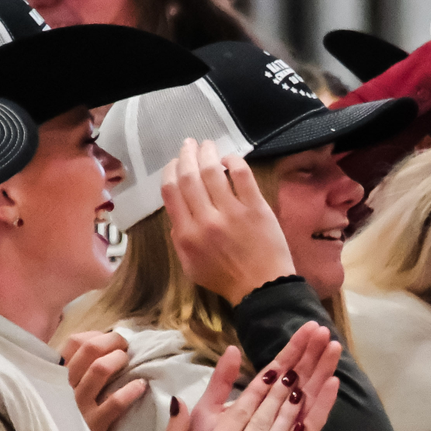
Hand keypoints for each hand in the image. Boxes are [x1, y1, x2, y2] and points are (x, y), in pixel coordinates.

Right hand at [66, 329, 147, 430]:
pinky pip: (115, 402)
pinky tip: (140, 386)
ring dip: (120, 360)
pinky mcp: (92, 426)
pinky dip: (131, 390)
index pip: (74, 342)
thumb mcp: (60, 391)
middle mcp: (62, 387)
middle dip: (114, 342)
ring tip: (129, 364)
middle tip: (126, 348)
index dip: (97, 335)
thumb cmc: (63, 418)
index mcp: (54, 375)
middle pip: (89, 349)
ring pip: (100, 369)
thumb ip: (74, 369)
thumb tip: (103, 344)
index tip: (110, 341)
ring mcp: (76, 406)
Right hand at [148, 328, 339, 430]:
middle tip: (312, 348)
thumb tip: (180, 395)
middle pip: (270, 411)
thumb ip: (178, 427)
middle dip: (292, 377)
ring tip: (322, 369)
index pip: (245, 406)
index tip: (285, 356)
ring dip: (304, 399)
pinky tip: (314, 416)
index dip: (267, 378)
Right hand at [161, 142, 294, 303]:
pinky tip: (230, 158)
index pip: (171, 193)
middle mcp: (205, 220)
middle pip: (189, 178)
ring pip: (213, 172)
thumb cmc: (224, 277)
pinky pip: (242, 176)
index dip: (169, 172)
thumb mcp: (189, 264)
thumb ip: (179, 237)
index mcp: (186, 234)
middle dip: (186, 156)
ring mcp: (231, 212)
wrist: (261, 286)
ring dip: (207, 153)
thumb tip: (178, 212)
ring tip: (206, 144)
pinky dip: (234, 161)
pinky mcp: (256, 207)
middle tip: (187, 144)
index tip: (172, 164)